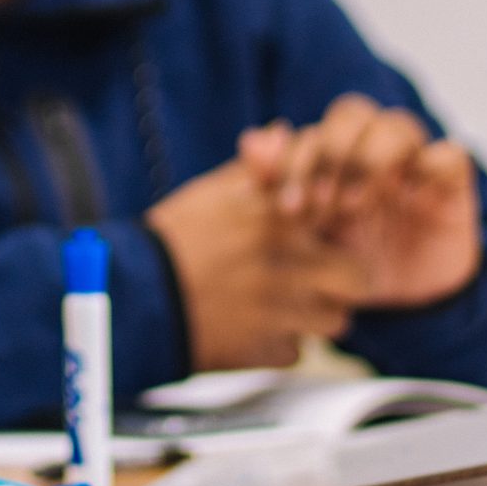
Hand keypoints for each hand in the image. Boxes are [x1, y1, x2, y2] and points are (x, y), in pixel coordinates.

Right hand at [145, 155, 367, 369]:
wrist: (129, 297)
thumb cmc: (171, 240)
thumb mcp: (211, 192)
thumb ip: (255, 167)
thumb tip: (283, 133)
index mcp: (277, 217)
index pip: (345, 217)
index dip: (341, 225)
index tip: (326, 230)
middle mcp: (287, 264)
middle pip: (357, 278)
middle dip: (344, 279)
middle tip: (320, 277)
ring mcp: (279, 313)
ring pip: (336, 320)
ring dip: (317, 315)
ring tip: (289, 305)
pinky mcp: (263, 352)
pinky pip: (297, 352)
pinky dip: (281, 344)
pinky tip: (257, 328)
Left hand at [238, 96, 480, 307]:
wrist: (401, 302)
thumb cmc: (344, 264)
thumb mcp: (304, 235)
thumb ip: (273, 185)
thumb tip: (251, 140)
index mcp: (333, 155)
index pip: (314, 131)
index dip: (296, 161)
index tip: (286, 207)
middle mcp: (372, 148)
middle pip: (352, 113)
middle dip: (330, 153)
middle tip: (320, 204)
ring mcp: (414, 161)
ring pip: (397, 124)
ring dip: (370, 158)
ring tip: (355, 205)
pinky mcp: (451, 182)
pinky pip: (451, 153)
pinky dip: (431, 165)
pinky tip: (410, 197)